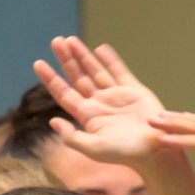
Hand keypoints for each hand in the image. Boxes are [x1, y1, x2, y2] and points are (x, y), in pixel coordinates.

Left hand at [37, 35, 166, 170]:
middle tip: (55, 41)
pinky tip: (100, 49)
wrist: (157, 151)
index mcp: (88, 116)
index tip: (38, 63)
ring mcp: (116, 96)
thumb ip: (72, 137)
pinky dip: (110, 59)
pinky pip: (119, 71)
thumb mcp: (94, 148)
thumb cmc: (125, 153)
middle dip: (66, 60)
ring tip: (70, 40)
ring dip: (83, 55)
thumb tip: (52, 121)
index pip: (64, 93)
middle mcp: (100, 104)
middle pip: (77, 77)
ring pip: (95, 71)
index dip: (50, 78)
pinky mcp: (134, 91)